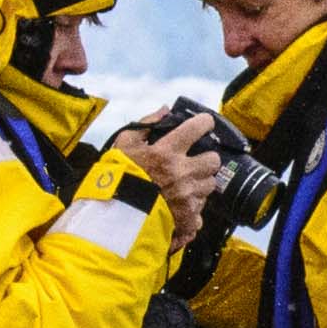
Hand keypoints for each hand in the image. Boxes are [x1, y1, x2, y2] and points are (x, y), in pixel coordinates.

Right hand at [104, 111, 221, 214]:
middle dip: (206, 159)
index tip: (204, 124)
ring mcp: (187, 196)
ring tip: (185, 185)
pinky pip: (201, 210)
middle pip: (213, 160)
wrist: (113, 216)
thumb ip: (146, 124)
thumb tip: (165, 110)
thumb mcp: (124, 145)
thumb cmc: (117, 178)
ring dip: (200, 183)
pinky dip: (193, 208)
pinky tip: (180, 205)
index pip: (198, 127)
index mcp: (166, 152)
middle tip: (194, 161)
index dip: (204, 123)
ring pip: (210, 185)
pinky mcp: (188, 217)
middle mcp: (181, 172)